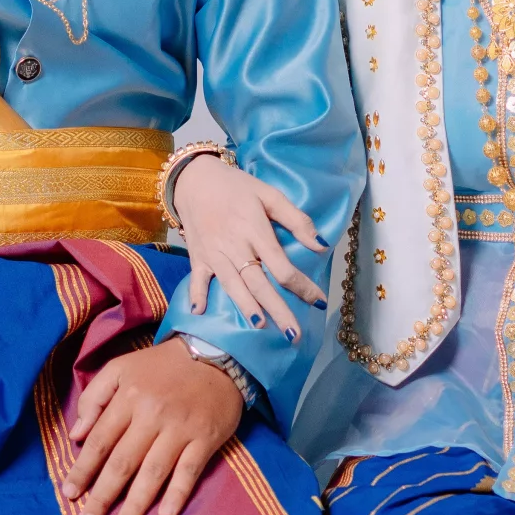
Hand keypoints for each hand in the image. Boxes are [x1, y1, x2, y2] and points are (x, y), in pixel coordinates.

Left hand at [63, 339, 241, 514]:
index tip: (69, 494)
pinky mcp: (205, 438)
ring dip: (135, 503)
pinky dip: (177, 493)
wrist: (217, 352)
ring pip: (153, 471)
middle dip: (103, 495)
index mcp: (129, 396)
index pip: (101, 440)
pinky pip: (189, 470)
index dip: (83, 469)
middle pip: (123, 462)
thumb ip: (94, 397)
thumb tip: (76, 435)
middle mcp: (152, 414)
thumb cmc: (162, 366)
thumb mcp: (122, 367)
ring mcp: (180, 428)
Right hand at [174, 153, 325, 339]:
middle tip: (294, 335)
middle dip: (278, 310)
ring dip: (245, 307)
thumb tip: (320, 245)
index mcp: (255, 230)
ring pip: (232, 285)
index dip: (302, 286)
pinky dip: (196, 295)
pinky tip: (200, 312)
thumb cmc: (237, 186)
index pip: (282, 266)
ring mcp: (214, 253)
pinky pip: (196, 279)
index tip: (318, 301)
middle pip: (259, 283)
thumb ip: (296, 219)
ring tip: (260, 326)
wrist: (194, 179)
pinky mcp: (197, 257)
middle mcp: (235, 246)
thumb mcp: (269, 194)